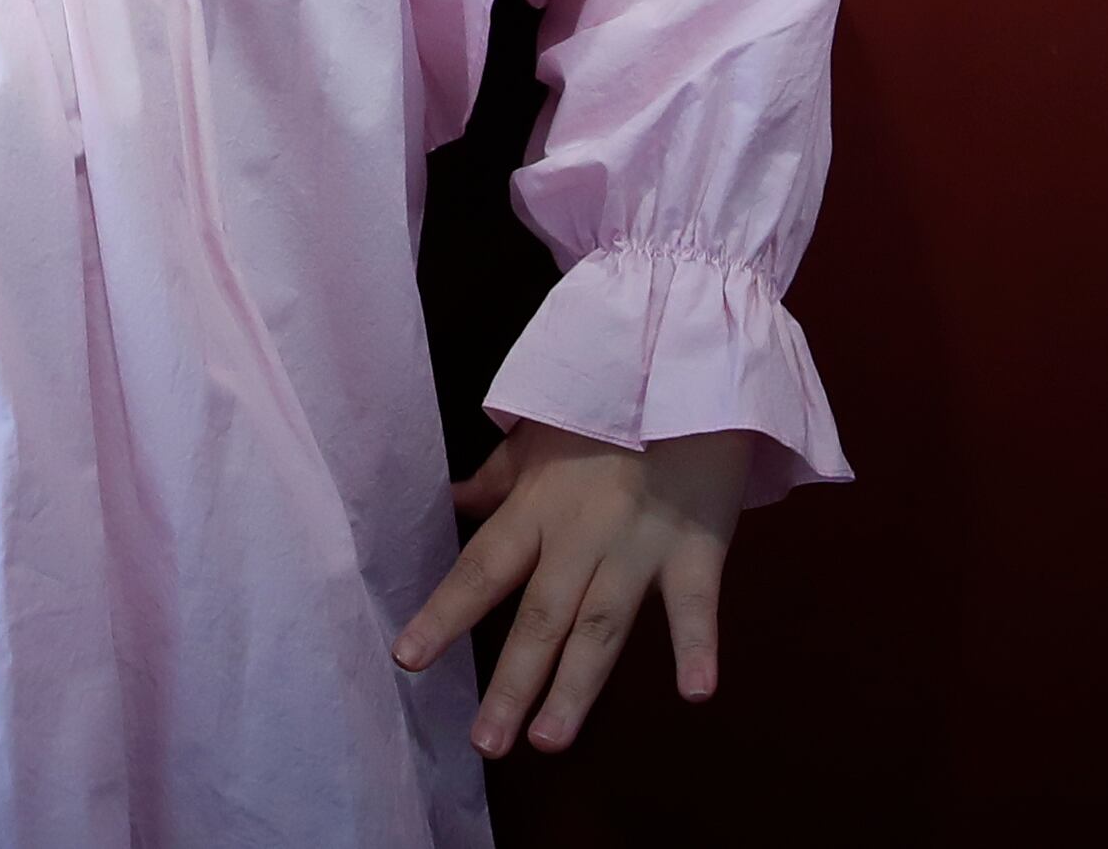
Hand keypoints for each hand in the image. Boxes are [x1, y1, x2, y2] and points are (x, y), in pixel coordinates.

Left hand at [391, 424, 749, 757]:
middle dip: (512, 683)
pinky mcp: (697, 548)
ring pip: (603, 625)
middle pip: (540, 616)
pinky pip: (697, 602)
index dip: (444, 615)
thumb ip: (498, 477)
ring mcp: (639, 545)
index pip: (481, 570)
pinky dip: (699, 646)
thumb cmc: (608, 402)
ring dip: (578, 686)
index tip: (408, 660)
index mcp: (537, 507)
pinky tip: (696, 694)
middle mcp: (580, 534)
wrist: (683, 364)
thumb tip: (450, 501)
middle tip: (486, 743)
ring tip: (549, 740)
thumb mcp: (540, 432)